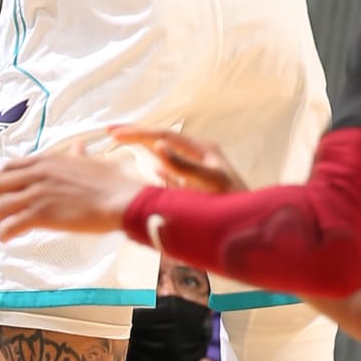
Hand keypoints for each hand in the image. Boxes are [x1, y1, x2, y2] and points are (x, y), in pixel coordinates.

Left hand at [0, 136, 143, 240]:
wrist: (119, 199)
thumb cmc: (111, 182)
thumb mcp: (92, 163)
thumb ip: (78, 156)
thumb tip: (78, 147)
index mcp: (48, 160)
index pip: (13, 167)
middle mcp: (38, 174)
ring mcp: (38, 194)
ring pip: (3, 206)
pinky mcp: (43, 214)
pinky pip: (15, 224)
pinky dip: (5, 231)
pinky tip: (2, 239)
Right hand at [110, 125, 243, 194]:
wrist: (250, 229)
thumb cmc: (234, 203)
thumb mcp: (210, 181)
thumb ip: (184, 165)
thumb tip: (157, 146)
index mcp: (200, 149)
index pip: (162, 135)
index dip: (137, 132)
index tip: (114, 133)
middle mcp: (197, 157)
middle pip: (161, 140)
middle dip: (136, 135)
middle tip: (109, 132)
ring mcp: (196, 173)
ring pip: (164, 155)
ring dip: (143, 148)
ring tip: (121, 142)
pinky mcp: (196, 189)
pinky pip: (173, 175)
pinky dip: (159, 170)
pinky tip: (152, 170)